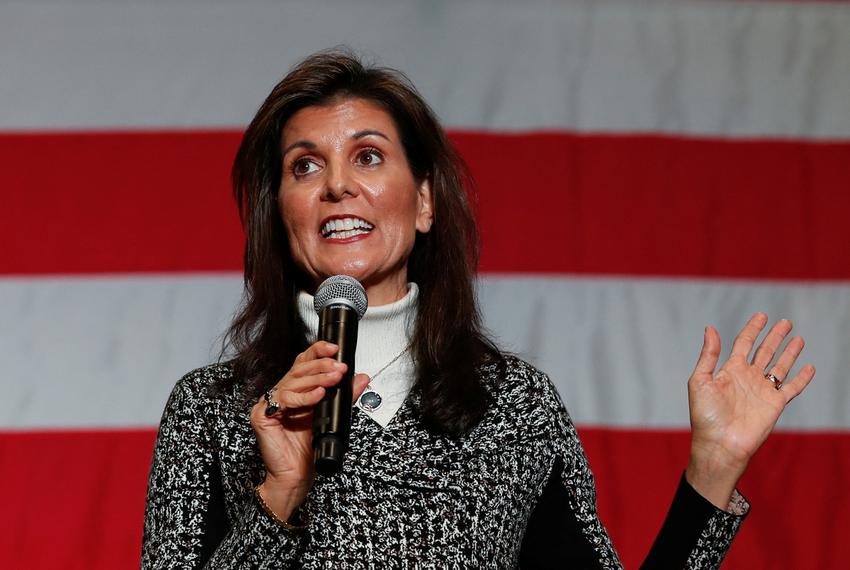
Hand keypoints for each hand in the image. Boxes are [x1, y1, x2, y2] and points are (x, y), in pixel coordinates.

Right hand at [249, 341, 369, 518]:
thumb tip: (362, 378)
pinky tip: (319, 395)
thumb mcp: (332, 415)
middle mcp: (281, 393)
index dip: (318, 352)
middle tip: (340, 368)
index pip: (304, 362)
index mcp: (295, 390)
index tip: (335, 348)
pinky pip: (284, 400)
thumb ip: (345, 396)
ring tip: (334, 379)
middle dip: (322, 366)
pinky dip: (304, 397)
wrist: (296, 476)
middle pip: (298, 369)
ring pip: (293, 381)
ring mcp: (270, 404)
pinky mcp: (263, 416)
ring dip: (317, 379)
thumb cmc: (308, 448)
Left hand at [685, 312, 814, 508]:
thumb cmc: (705, 415)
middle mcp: (748, 378)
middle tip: (785, 322)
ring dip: (789, 353)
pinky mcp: (775, 405)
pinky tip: (809, 367)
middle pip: (765, 351)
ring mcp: (762, 391)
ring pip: (780, 366)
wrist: (720, 444)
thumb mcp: (700, 381)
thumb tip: (710, 328)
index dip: (753, 329)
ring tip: (798, 338)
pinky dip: (802, 378)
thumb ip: (709, 355)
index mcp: (730, 370)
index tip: (762, 316)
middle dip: (774, 337)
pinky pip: (792, 388)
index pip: (744, 343)